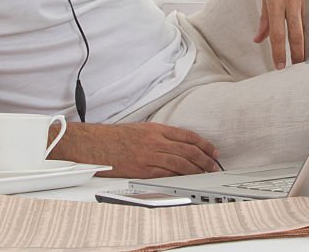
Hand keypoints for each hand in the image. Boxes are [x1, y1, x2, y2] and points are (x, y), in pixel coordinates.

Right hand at [49, 122, 220, 177]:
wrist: (95, 145)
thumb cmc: (114, 137)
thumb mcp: (140, 128)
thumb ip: (160, 135)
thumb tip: (178, 144)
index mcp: (156, 129)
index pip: (187, 136)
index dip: (204, 144)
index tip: (212, 150)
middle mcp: (155, 141)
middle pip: (188, 150)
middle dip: (205, 158)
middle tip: (214, 164)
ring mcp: (150, 156)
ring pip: (181, 163)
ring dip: (196, 169)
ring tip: (205, 173)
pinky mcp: (143, 170)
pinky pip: (167, 174)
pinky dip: (180, 177)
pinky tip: (187, 179)